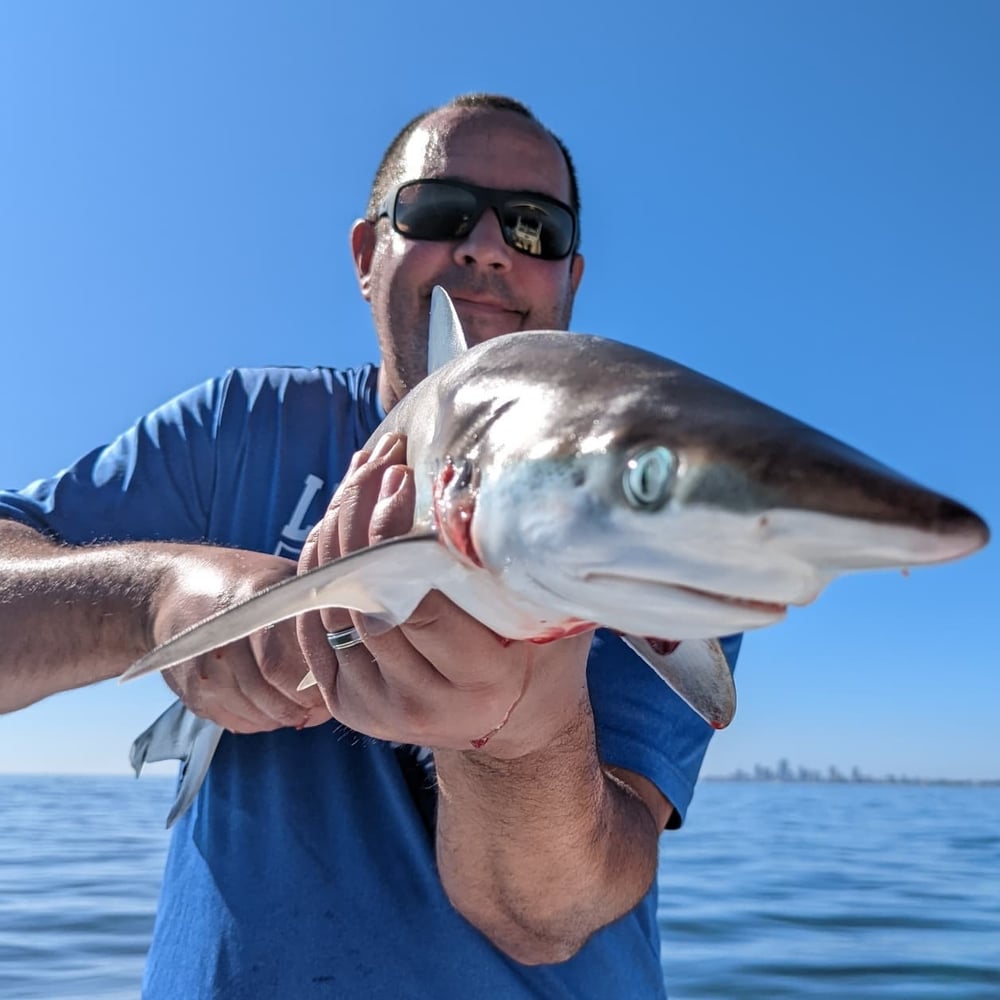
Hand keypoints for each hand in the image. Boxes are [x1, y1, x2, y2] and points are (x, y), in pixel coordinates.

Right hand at [153, 548, 330, 732]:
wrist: (169, 589)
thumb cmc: (242, 583)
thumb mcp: (281, 580)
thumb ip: (315, 609)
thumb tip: (355, 643)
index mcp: (251, 606)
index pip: (280, 664)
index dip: (311, 684)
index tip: (333, 686)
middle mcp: (222, 641)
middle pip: (270, 696)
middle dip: (302, 706)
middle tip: (321, 706)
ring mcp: (203, 669)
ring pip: (257, 715)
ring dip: (284, 716)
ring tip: (301, 705)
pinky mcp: (192, 692)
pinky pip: (238, 723)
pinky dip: (261, 720)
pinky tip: (272, 704)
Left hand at [296, 433, 593, 755]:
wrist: (512, 722)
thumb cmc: (541, 657)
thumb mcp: (550, 616)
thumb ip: (526, 573)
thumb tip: (513, 495)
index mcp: (481, 681)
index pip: (420, 603)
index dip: (399, 536)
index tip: (404, 478)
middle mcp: (422, 703)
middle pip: (367, 599)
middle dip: (363, 517)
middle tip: (379, 461)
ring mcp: (375, 707)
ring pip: (333, 606)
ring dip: (337, 531)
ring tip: (361, 476)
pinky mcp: (344, 703)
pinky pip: (314, 625)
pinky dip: (320, 568)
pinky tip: (337, 521)